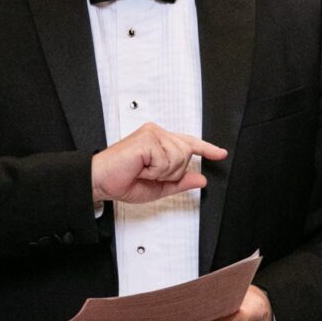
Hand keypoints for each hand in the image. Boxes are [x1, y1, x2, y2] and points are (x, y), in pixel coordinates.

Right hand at [91, 123, 226, 205]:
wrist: (101, 181)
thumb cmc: (122, 181)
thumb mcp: (158, 187)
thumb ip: (181, 182)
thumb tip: (201, 179)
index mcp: (160, 142)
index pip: (189, 143)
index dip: (207, 149)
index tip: (221, 153)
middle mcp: (157, 134)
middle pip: (187, 154)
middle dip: (172, 172)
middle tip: (149, 174)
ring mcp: (153, 133)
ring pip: (179, 157)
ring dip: (163, 172)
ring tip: (144, 171)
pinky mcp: (148, 138)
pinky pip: (166, 159)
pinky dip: (155, 170)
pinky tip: (141, 168)